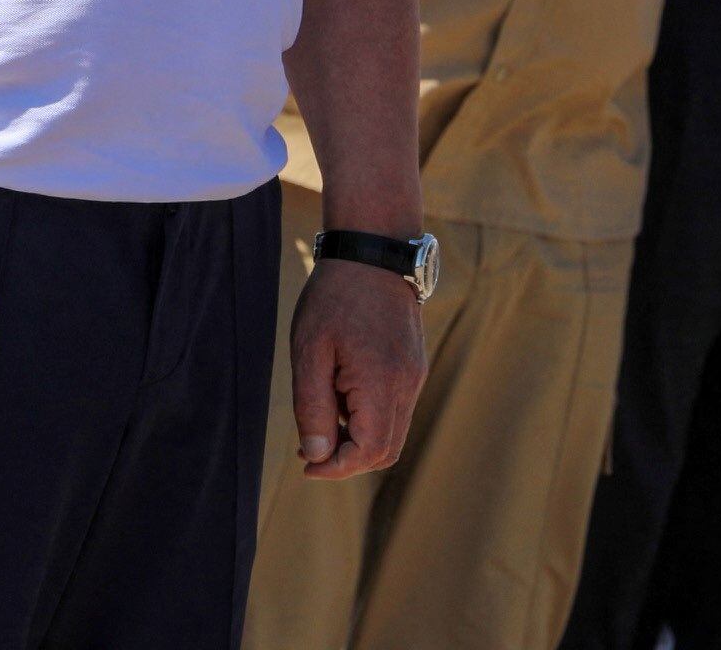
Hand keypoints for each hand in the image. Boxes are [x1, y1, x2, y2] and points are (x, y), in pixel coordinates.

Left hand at [289, 256, 425, 478]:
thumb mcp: (310, 350)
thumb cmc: (335, 297)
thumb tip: (317, 456)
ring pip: (392, 433)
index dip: (337, 468)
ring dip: (357, 440)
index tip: (306, 464)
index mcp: (382, 383)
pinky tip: (338, 397)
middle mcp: (407, 386)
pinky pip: (395, 410)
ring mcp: (414, 377)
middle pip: (385, 451)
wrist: (373, 251)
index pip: (369, 452)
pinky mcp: (413, 367)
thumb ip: (313, 407)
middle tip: (309, 449)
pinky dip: (368, 418)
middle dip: (348, 460)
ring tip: (319, 422)